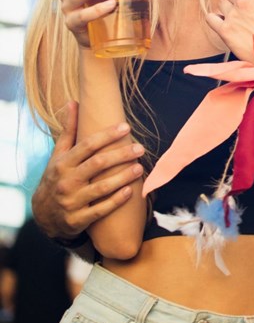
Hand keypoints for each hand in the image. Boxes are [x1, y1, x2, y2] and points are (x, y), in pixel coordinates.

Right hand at [31, 101, 144, 239]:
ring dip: (123, 177)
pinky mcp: (77, 220)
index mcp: (62, 164)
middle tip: (140, 148)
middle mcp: (66, 182)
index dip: (107, 135)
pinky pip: (100, 210)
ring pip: (101, 188)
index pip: (86, 146)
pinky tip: (131, 191)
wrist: (44, 216)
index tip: (126, 127)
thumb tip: (73, 102)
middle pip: (97, 164)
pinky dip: (116, 201)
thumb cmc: (57, 178)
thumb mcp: (59, 155)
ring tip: (140, 167)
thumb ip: (69, 130)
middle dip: (120, 154)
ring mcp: (71, 202)